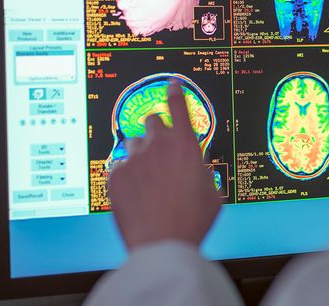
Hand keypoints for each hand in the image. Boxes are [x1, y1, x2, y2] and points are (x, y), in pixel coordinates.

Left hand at [107, 79, 220, 250]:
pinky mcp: (116, 176)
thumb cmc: (193, 220)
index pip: (179, 107)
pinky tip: (136, 196)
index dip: (175, 93)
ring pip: (134, 144)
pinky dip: (127, 177)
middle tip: (159, 149)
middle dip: (157, 130)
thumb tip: (196, 171)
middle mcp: (159, 145)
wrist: (162, 244)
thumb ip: (202, 173)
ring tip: (148, 180)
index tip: (171, 84)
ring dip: (141, 154)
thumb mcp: (212, 194)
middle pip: (153, 120)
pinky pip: (120, 168)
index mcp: (187, 146)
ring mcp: (135, 159)